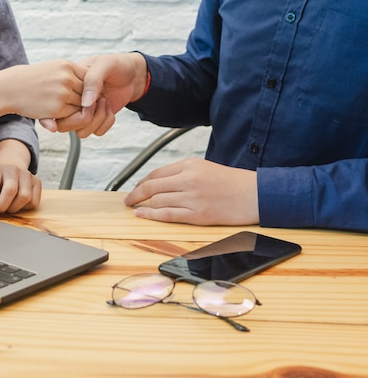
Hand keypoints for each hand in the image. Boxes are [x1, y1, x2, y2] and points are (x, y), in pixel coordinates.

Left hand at [0, 163, 40, 215]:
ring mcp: (27, 175)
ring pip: (25, 196)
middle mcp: (13, 169)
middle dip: (2, 206)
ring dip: (14, 208)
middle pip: (11, 190)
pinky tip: (18, 204)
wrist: (12, 165)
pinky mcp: (37, 182)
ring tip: (8, 206)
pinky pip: (34, 201)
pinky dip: (25, 208)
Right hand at [5, 59, 86, 119]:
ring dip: (77, 108)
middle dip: (86, 99)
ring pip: (82, 105)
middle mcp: (66, 77)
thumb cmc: (34, 79)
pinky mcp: (57, 108)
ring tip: (67, 107)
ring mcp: (62, 93)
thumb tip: (95, 88)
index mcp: (67, 65)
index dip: (89, 87)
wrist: (11, 88)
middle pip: (89, 92)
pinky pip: (72, 114)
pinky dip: (69, 115)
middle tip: (78, 103)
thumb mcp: (54, 68)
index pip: (90, 78)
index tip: (83, 91)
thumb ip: (73, 75)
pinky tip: (59, 112)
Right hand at [42, 53, 146, 135]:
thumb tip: (85, 103)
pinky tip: (108, 107)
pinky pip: (96, 132)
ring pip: (81, 132)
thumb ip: (93, 80)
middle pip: (65, 126)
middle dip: (86, 116)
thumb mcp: (104, 64)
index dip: (74, 106)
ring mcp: (83, 113)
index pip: (57, 107)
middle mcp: (72, 102)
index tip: (92, 95)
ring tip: (104, 102)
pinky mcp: (96, 120)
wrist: (133, 74)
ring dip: (97, 119)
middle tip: (98, 100)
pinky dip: (106, 122)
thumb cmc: (116, 65)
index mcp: (67, 86)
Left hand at [124, 158, 258, 225]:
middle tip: (127, 200)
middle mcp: (189, 179)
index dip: (141, 182)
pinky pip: (168, 214)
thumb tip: (158, 182)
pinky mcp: (198, 214)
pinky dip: (151, 214)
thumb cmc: (230, 182)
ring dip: (142, 204)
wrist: (254, 194)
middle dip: (135, 194)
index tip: (135, 188)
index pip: (156, 173)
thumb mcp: (204, 167)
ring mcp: (193, 198)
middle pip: (152, 186)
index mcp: (189, 165)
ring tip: (135, 208)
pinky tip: (142, 214)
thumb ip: (181, 173)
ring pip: (158, 200)